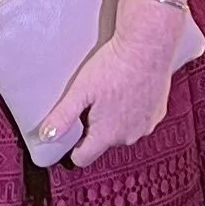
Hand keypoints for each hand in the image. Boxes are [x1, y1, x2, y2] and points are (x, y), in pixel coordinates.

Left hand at [39, 3, 179, 168]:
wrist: (147, 47)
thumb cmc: (114, 66)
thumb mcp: (80, 90)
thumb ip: (63, 116)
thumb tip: (46, 136)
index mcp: (107, 134)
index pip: (83, 158)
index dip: (72, 148)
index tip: (71, 133)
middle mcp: (129, 136)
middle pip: (103, 142)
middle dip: (95, 127)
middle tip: (92, 101)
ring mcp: (146, 126)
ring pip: (123, 131)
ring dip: (116, 119)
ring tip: (111, 93)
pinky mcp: (158, 114)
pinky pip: (140, 120)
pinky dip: (134, 111)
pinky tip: (129, 91)